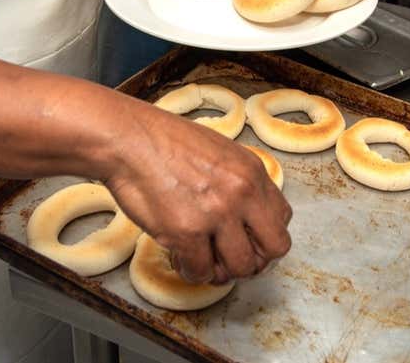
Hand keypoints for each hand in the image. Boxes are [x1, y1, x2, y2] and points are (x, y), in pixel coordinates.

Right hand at [104, 102, 292, 284]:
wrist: (127, 138)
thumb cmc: (164, 142)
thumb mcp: (219, 151)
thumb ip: (238, 181)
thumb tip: (245, 215)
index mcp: (252, 171)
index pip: (282, 219)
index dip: (264, 235)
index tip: (247, 239)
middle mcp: (242, 193)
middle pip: (274, 248)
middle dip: (254, 259)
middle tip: (231, 257)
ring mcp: (216, 214)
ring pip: (241, 267)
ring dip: (221, 270)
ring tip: (203, 259)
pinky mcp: (186, 233)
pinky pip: (201, 271)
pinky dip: (190, 271)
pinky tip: (179, 257)